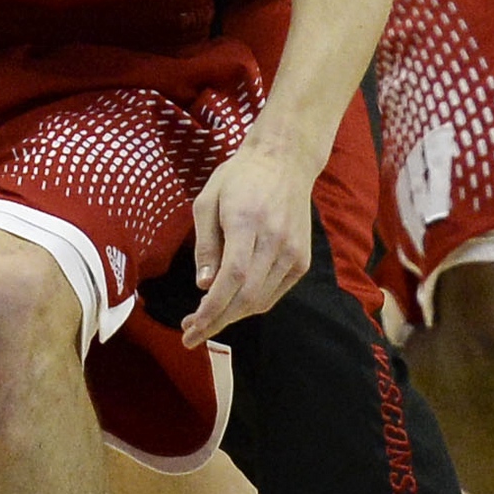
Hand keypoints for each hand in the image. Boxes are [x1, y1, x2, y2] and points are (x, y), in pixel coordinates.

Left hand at [184, 133, 316, 344]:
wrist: (286, 162)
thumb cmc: (239, 177)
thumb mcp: (207, 201)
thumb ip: (205, 245)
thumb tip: (204, 286)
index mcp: (247, 222)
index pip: (232, 278)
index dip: (211, 308)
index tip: (191, 327)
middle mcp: (275, 241)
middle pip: (247, 296)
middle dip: (217, 320)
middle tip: (192, 331)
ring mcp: (293, 252)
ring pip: (262, 300)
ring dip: (233, 316)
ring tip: (207, 319)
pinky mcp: (302, 260)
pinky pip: (275, 293)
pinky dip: (253, 303)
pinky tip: (233, 303)